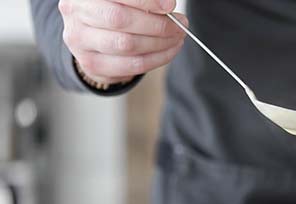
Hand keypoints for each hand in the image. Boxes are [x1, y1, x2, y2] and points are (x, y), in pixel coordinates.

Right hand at [58, 0, 186, 84]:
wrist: (92, 35)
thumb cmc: (113, 9)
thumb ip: (142, 0)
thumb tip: (167, 5)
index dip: (146, 1)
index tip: (169, 6)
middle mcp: (76, 14)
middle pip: (121, 20)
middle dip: (157, 24)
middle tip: (180, 24)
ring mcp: (80, 41)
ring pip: (127, 45)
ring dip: (160, 42)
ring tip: (177, 36)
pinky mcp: (92, 64)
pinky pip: (132, 65)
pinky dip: (157, 58)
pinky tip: (170, 50)